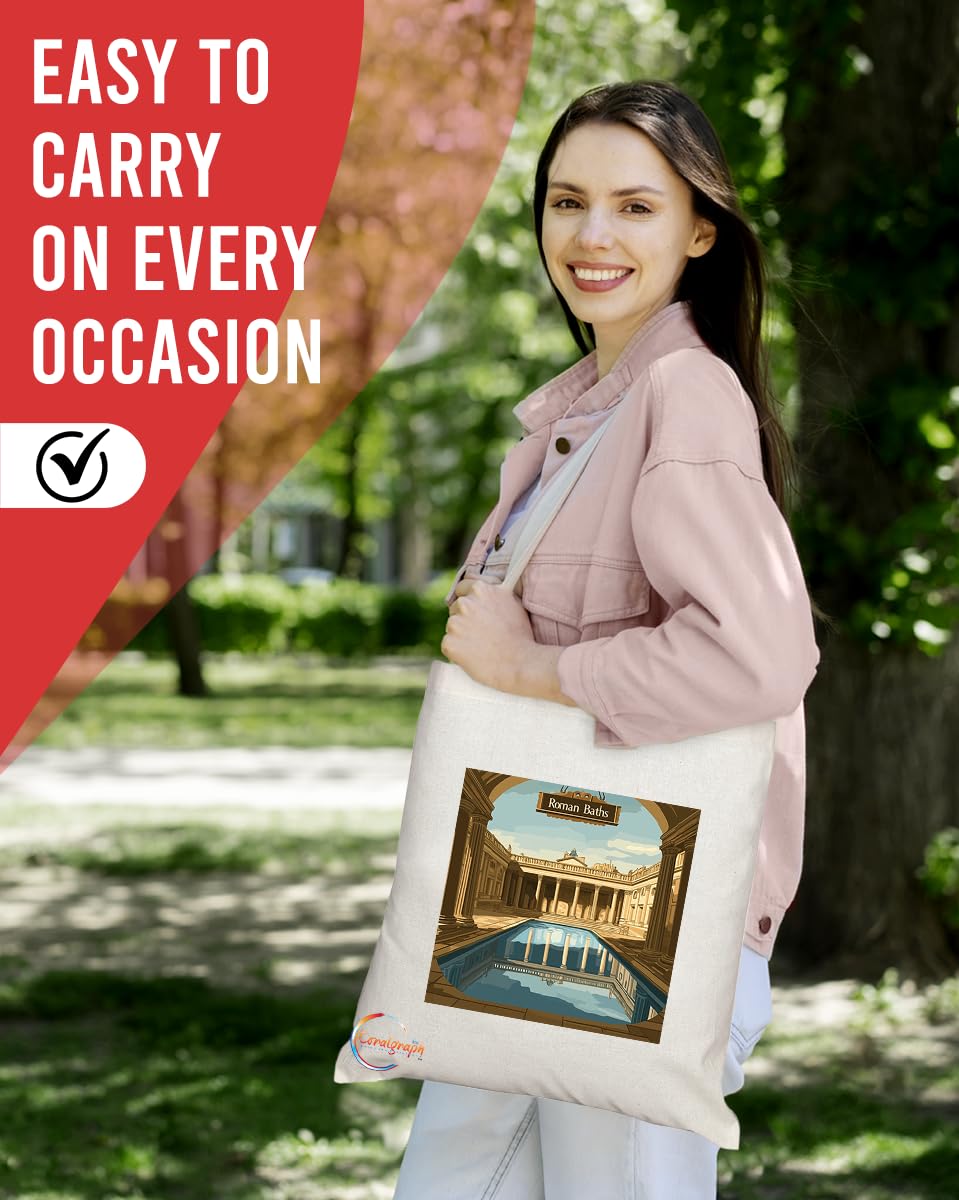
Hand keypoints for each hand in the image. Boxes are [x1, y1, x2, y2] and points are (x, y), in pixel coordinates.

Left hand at [441, 578, 577, 706]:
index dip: (468, 598)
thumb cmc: (521, 635)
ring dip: (461, 635)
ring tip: (480, 646)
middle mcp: (465, 603)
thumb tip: (489, 587)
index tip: (471, 608)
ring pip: (452, 627)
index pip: (462, 587)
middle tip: (480, 632)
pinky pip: (448, 645)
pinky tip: (473, 656)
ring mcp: (454, 623)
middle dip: (464, 618)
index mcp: (480, 589)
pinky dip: (457, 651)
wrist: (519, 663)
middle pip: (455, 608)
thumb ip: (496, 592)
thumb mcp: (513, 603)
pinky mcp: (449, 643)